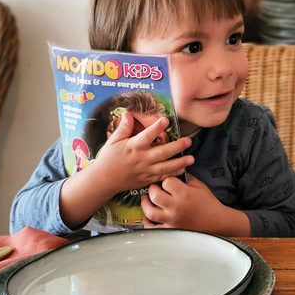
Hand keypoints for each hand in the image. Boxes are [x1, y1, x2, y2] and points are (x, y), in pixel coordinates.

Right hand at [58, 114, 192, 228]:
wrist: (103, 180)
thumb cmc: (108, 159)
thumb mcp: (113, 141)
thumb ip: (123, 128)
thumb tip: (128, 113)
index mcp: (133, 147)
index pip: (146, 136)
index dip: (156, 127)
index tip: (166, 120)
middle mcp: (141, 159)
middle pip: (162, 153)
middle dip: (177, 147)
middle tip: (188, 141)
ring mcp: (145, 171)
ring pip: (165, 167)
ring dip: (179, 163)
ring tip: (191, 158)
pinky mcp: (146, 180)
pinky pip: (161, 177)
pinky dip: (172, 174)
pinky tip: (182, 170)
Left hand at [141, 175, 247, 233]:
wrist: (216, 220)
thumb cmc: (209, 203)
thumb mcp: (200, 186)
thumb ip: (186, 177)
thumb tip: (175, 171)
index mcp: (184, 194)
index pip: (166, 181)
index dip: (166, 179)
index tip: (168, 181)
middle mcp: (176, 207)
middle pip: (154, 195)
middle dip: (152, 189)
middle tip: (154, 188)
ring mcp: (172, 220)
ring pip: (150, 212)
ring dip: (146, 204)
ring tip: (146, 200)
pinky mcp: (171, 229)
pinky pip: (154, 228)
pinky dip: (148, 224)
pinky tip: (148, 219)